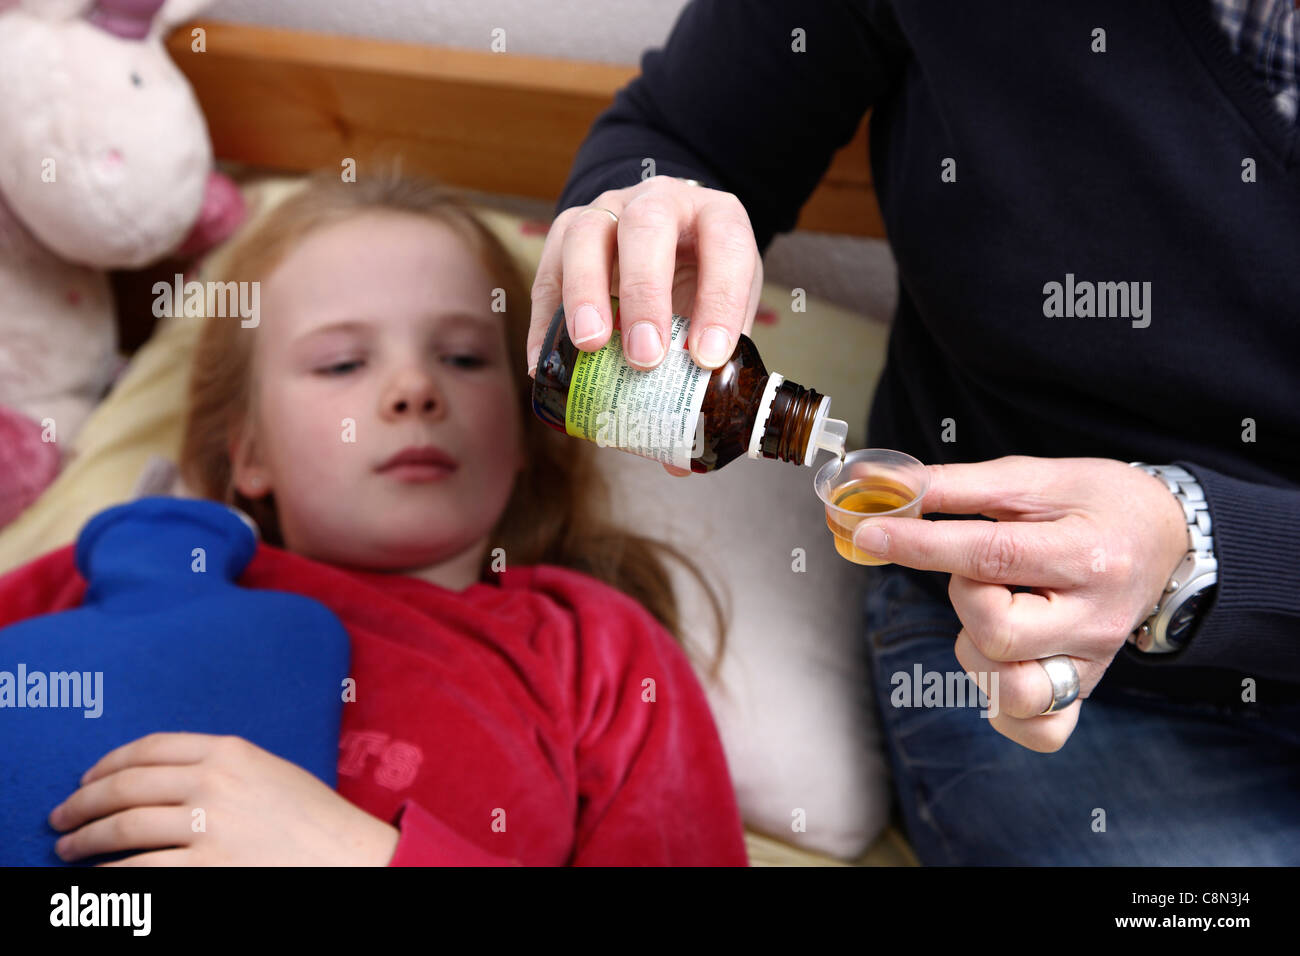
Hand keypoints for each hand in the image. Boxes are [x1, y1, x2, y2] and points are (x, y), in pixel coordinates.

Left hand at [48, 732, 399, 865]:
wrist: (350, 857)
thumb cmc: (315, 820)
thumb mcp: (269, 772)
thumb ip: (222, 767)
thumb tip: (160, 782)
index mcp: (230, 751)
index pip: (149, 748)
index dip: (107, 764)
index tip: (87, 779)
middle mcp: (214, 783)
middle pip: (125, 786)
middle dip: (81, 803)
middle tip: (60, 818)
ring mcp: (209, 827)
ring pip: (122, 829)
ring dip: (84, 841)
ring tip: (67, 850)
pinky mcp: (208, 869)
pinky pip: (139, 871)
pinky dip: (109, 875)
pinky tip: (98, 878)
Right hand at [526, 176, 763, 476]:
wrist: (669, 230)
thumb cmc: (701, 275)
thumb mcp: (725, 307)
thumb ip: (710, 371)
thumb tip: (680, 463)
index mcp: (716, 217)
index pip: (725, 247)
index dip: (719, 302)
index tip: (708, 359)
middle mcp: (659, 202)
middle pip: (646, 227)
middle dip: (644, 294)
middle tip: (644, 357)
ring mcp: (608, 211)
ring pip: (584, 234)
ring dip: (584, 295)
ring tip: (589, 348)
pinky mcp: (566, 233)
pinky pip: (546, 271)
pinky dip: (543, 321)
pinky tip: (543, 364)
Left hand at [850, 456, 1188, 751]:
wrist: (1164, 537)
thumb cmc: (1093, 503)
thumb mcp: (1031, 479)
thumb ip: (952, 485)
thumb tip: (876, 482)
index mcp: (1088, 554)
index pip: (992, 557)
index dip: (921, 546)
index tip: (869, 534)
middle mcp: (1096, 618)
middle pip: (999, 633)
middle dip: (964, 599)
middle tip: (979, 574)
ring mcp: (1092, 663)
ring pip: (1011, 691)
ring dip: (978, 653)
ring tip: (994, 613)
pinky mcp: (1085, 691)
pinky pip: (1038, 731)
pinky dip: (1002, 704)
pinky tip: (1001, 659)